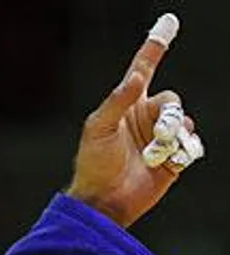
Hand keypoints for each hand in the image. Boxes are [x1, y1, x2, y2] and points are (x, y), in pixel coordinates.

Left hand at [66, 14, 202, 227]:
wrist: (104, 201)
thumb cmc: (94, 164)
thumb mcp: (98, 129)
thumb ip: (117, 101)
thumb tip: (136, 76)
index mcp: (127, 106)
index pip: (145, 69)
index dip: (155, 47)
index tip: (169, 22)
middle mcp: (146, 118)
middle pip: (173, 101)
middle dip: (169, 116)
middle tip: (160, 134)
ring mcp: (161, 138)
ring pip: (184, 124)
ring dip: (173, 139)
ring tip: (153, 156)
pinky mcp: (173, 159)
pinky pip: (192, 145)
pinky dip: (184, 151)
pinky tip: (168, 162)